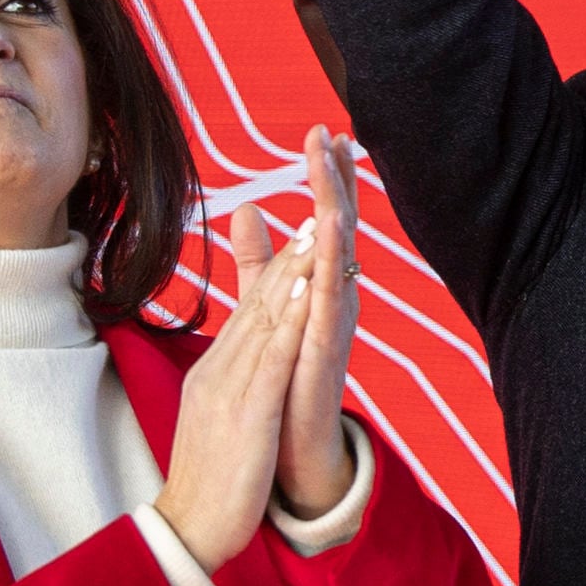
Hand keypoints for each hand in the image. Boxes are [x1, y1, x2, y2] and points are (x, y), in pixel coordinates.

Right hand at [155, 165, 338, 573]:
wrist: (187, 530)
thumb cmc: (210, 477)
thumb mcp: (221, 417)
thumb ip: (235, 380)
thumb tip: (246, 355)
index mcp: (217, 372)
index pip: (251, 310)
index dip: (277, 267)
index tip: (302, 228)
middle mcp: (220, 371)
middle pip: (258, 304)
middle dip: (288, 256)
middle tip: (315, 209)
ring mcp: (230, 390)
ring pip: (264, 322)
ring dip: (291, 274)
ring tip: (314, 233)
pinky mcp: (246, 415)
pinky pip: (271, 361)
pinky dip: (290, 323)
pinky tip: (307, 295)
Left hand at [276, 128, 364, 518]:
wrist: (292, 455)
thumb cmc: (286, 384)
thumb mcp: (267, 307)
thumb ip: (257, 260)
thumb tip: (247, 206)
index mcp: (321, 288)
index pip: (326, 221)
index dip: (327, 177)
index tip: (324, 130)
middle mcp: (336, 303)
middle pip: (338, 231)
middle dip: (333, 181)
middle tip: (328, 133)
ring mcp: (332, 331)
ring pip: (337, 262)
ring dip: (335, 217)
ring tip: (331, 175)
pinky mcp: (321, 360)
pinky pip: (327, 313)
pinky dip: (328, 280)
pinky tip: (327, 249)